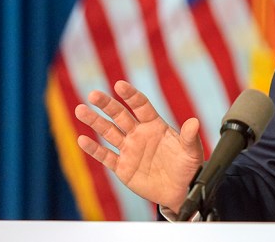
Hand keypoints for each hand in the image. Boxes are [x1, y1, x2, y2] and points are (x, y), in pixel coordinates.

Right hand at [74, 80, 203, 212]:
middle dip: (107, 104)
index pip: (140, 106)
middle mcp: (139, 134)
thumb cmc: (188, 167)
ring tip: (80, 110)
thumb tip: (194, 122)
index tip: (120, 85)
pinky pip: (106, 156)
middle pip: (120, 115)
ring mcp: (129, 150)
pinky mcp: (122, 167)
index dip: (131, 95)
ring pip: (109, 132)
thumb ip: (190, 137)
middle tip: (93, 94)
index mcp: (155, 126)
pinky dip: (94, 149)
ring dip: (95, 122)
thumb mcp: (192, 151)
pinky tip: (82, 140)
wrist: (180, 190)